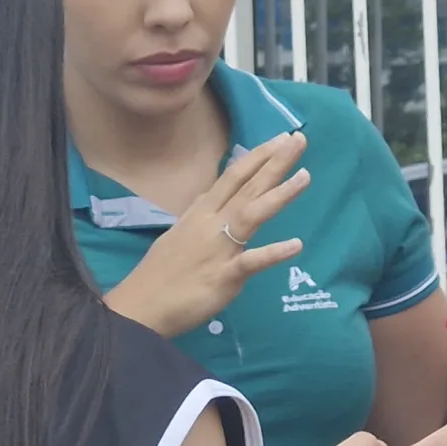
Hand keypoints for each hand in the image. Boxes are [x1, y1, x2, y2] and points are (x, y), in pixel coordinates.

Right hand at [105, 133, 311, 338]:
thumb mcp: (177, 233)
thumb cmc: (159, 273)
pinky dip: (273, 253)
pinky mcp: (224, 277)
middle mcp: (211, 224)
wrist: (141, 306)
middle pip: (247, 187)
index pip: (233, 178)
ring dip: (279, 194)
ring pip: (251, 214)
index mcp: (201, 214)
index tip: (280, 139)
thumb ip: (197, 215)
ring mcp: (219, 249)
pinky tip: (296, 244)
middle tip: (299, 139)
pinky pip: (251, 262)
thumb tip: (208, 198)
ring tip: (305, 176)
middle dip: (275, 162)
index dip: (257, 157)